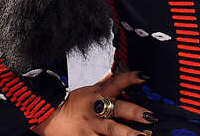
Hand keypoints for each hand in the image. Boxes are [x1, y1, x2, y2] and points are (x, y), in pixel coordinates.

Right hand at [31, 70, 157, 135]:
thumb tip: (115, 70)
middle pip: (118, 109)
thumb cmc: (71, 103)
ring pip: (112, 130)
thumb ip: (104, 82)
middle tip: (151, 116)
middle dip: (135, 112)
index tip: (145, 76)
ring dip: (128, 134)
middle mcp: (96, 109)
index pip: (116, 82)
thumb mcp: (88, 89)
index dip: (130, 78)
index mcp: (97, 94)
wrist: (48, 117)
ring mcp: (92, 126)